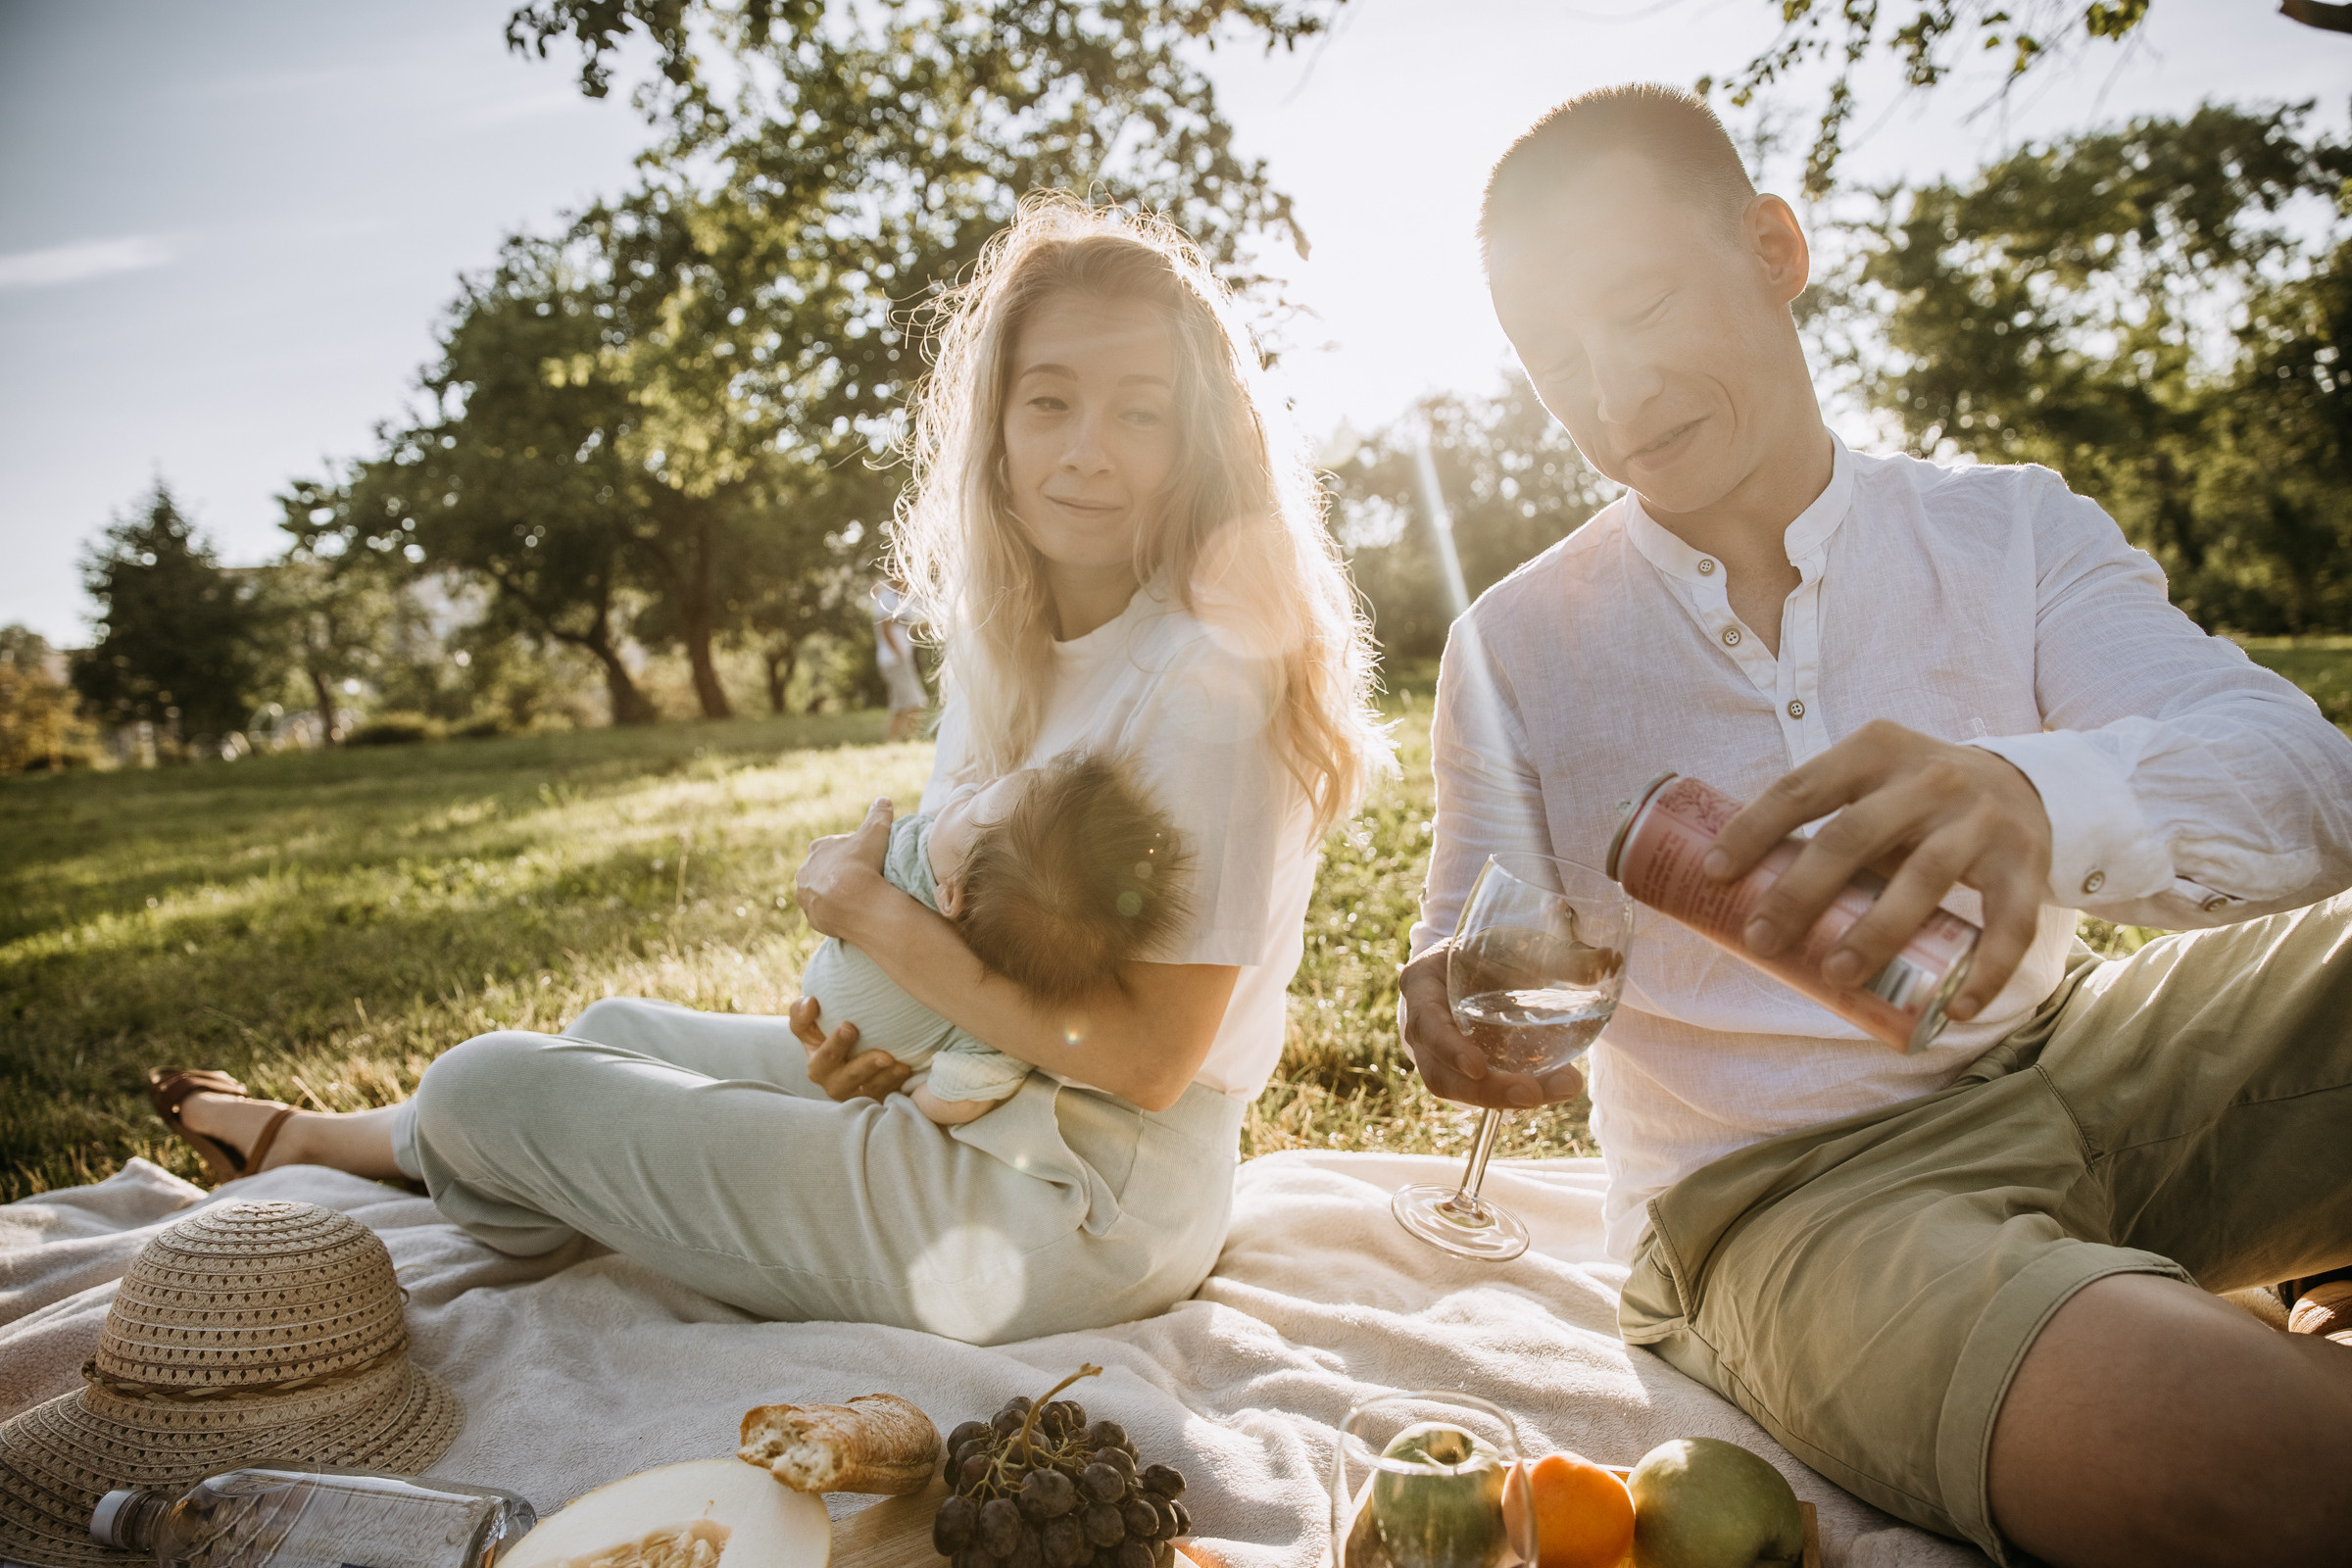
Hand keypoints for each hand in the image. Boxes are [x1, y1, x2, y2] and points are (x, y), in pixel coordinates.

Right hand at [791, 996, 912, 1101]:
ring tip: (895, 1062)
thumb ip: (803, 1013)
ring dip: (884, 1076)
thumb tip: (810, 1002)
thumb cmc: (835, 1037)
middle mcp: (833, 1083)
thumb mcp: (814, 1026)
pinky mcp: (874, 1100)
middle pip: (846, 1076)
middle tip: (882, 1055)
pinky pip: (886, 1094)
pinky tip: (905, 1068)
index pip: (820, 1055)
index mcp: (817, 1063)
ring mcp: (855, 1094)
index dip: (833, 1043)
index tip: (850, 1026)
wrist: (860, 1057)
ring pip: (869, 1088)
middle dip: (862, 1064)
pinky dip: (895, 1082)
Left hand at [793, 797, 895, 939]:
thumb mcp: (875, 832)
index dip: (848, 852)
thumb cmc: (864, 863)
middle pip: (822, 871)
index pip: (831, 847)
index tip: (863, 858)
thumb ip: (878, 815)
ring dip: (832, 894)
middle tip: (860, 880)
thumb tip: (883, 799)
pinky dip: (834, 913)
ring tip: (855, 899)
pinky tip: (849, 913)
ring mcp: (807, 896)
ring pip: (819, 893)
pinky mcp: (812, 917)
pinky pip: (823, 913)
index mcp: (817, 849)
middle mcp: (805, 871)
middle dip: (837, 874)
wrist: (856, 901)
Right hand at [1396, 942, 1585, 1109]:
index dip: (1448, 1048)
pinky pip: (1482, 1090)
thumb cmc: (1489, 948)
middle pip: (1440, 1074)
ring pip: (1460, 1091)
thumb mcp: (1516, 943)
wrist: (1477, 963)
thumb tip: (1608, 961)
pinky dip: (1517, 1092)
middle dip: (1487, 1091)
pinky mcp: (1462, 1071)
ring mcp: (1439, 1054)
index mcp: (1423, 984)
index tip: (1479, 1067)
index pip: (1426, 1023)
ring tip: (1562, 1087)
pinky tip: (1558, 1084)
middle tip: (1533, 1093)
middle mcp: (1423, 1025)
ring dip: (1507, 1098)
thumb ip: (1560, 956)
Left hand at [1702, 719, 2050, 1021]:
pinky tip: (1956, 1007)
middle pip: (1854, 836)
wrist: (2023, 783)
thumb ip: (1820, 822)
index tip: (1714, 874)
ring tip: (1835, 975)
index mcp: (1875, 750)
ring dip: (1876, 932)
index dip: (1753, 829)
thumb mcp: (1869, 782)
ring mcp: (1981, 819)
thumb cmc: (1915, 797)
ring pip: (1925, 878)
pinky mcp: (2025, 862)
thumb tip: (1736, 893)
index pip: (1802, 787)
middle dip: (1801, 892)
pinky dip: (1985, 969)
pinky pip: (2009, 923)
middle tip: (1762, 940)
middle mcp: (1930, 778)